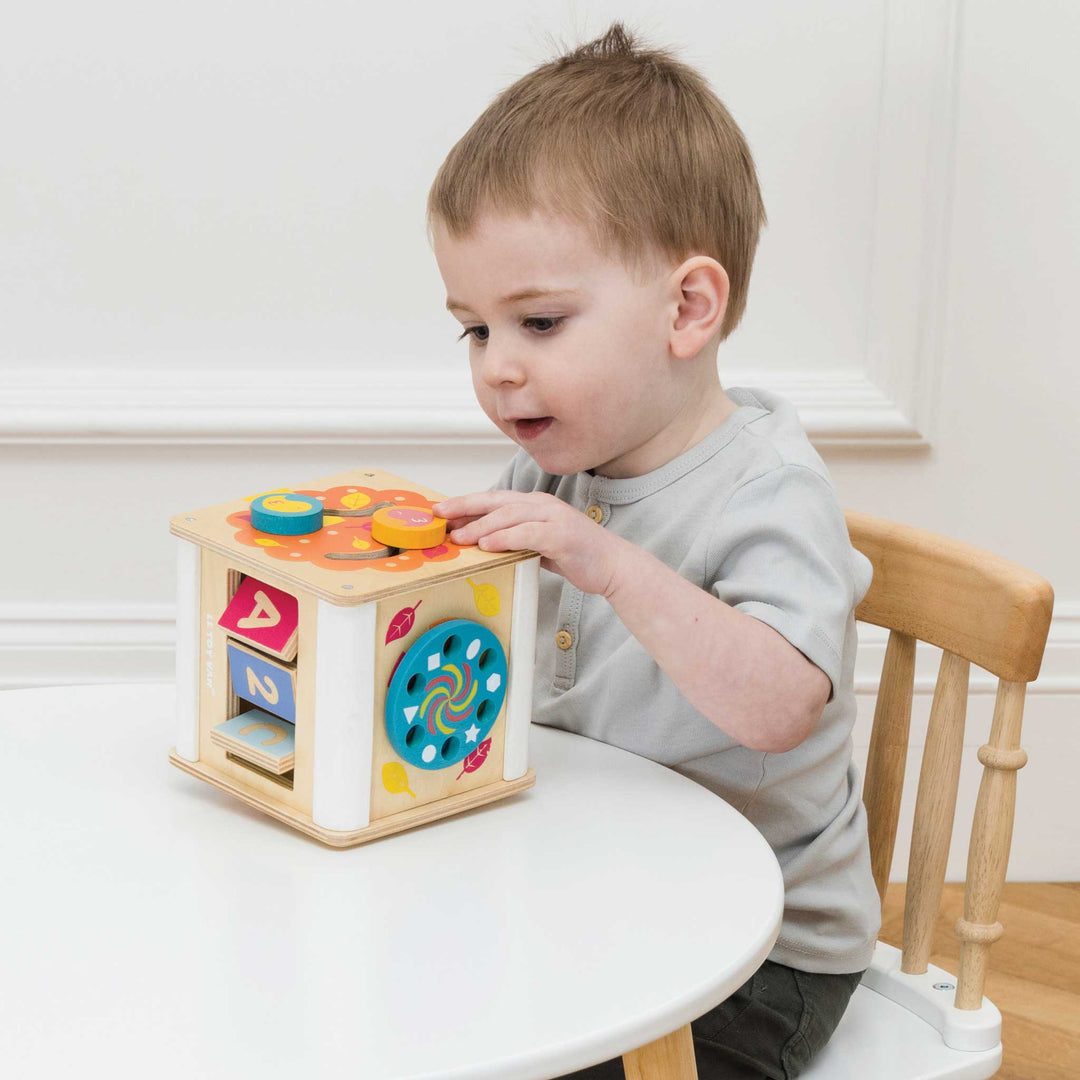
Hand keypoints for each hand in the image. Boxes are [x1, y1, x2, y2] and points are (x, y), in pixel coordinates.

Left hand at [431, 491, 626, 597]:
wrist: (612, 565)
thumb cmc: (576, 555)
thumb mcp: (539, 545)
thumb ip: (515, 540)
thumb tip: (483, 544)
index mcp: (535, 505)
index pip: (495, 500)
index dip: (466, 504)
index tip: (441, 511)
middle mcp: (543, 505)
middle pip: (497, 500)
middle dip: (465, 506)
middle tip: (440, 515)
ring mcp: (554, 517)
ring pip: (510, 515)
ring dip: (481, 525)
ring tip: (459, 536)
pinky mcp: (562, 535)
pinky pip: (528, 533)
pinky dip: (505, 537)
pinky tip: (488, 544)